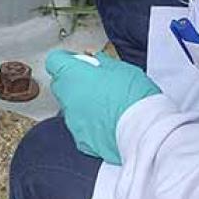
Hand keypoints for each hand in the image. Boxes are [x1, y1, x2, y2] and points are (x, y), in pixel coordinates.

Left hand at [47, 49, 159, 164]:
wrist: (143, 130)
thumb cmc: (134, 97)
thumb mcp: (123, 68)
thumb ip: (103, 63)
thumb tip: (98, 62)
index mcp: (72, 75)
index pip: (55, 61)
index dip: (66, 60)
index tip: (77, 62)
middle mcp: (66, 97)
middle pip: (61, 85)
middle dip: (74, 82)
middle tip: (95, 83)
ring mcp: (71, 119)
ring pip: (71, 107)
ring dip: (83, 104)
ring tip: (107, 106)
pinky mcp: (80, 138)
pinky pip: (81, 127)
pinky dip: (90, 125)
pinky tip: (108, 123)